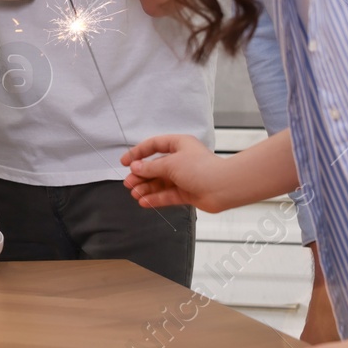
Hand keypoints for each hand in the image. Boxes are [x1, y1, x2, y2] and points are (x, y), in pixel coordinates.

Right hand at [120, 134, 236, 212]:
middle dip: (141, 175)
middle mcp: (180, 160)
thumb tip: (135, 168)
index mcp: (178, 145)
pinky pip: (167, 195)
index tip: (124, 162)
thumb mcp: (171, 163)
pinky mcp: (187, 193)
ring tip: (134, 194)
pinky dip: (155, 198)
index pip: (153, 146)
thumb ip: (151, 167)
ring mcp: (183, 177)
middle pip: (155, 166)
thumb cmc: (200, 168)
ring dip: (146, 188)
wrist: (224, 187)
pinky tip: (144, 202)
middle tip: (128, 183)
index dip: (137, 153)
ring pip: (160, 182)